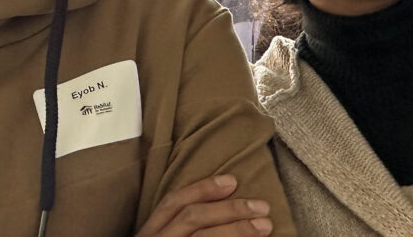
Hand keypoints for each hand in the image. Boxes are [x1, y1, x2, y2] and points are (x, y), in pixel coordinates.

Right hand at [135, 175, 272, 236]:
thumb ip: (179, 232)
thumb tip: (223, 215)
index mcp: (147, 236)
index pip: (173, 203)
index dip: (202, 188)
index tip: (232, 181)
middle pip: (193, 218)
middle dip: (230, 209)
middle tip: (262, 207)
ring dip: (237, 230)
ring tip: (264, 226)